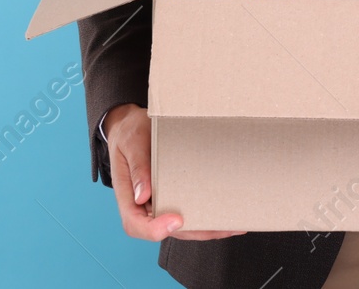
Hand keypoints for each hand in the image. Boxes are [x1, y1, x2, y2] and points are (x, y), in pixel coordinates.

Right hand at [103, 103, 245, 241]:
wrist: (130, 126)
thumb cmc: (129, 133)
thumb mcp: (131, 142)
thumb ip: (137, 168)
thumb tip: (142, 196)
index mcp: (126, 195)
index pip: (135, 224)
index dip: (154, 229)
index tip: (177, 220)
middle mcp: (141, 205)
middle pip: (163, 230)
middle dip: (193, 232)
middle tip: (220, 226)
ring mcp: (157, 203)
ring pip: (179, 226)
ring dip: (204, 229)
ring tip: (232, 225)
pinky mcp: (170, 197)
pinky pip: (186, 211)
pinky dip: (204, 215)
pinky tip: (225, 214)